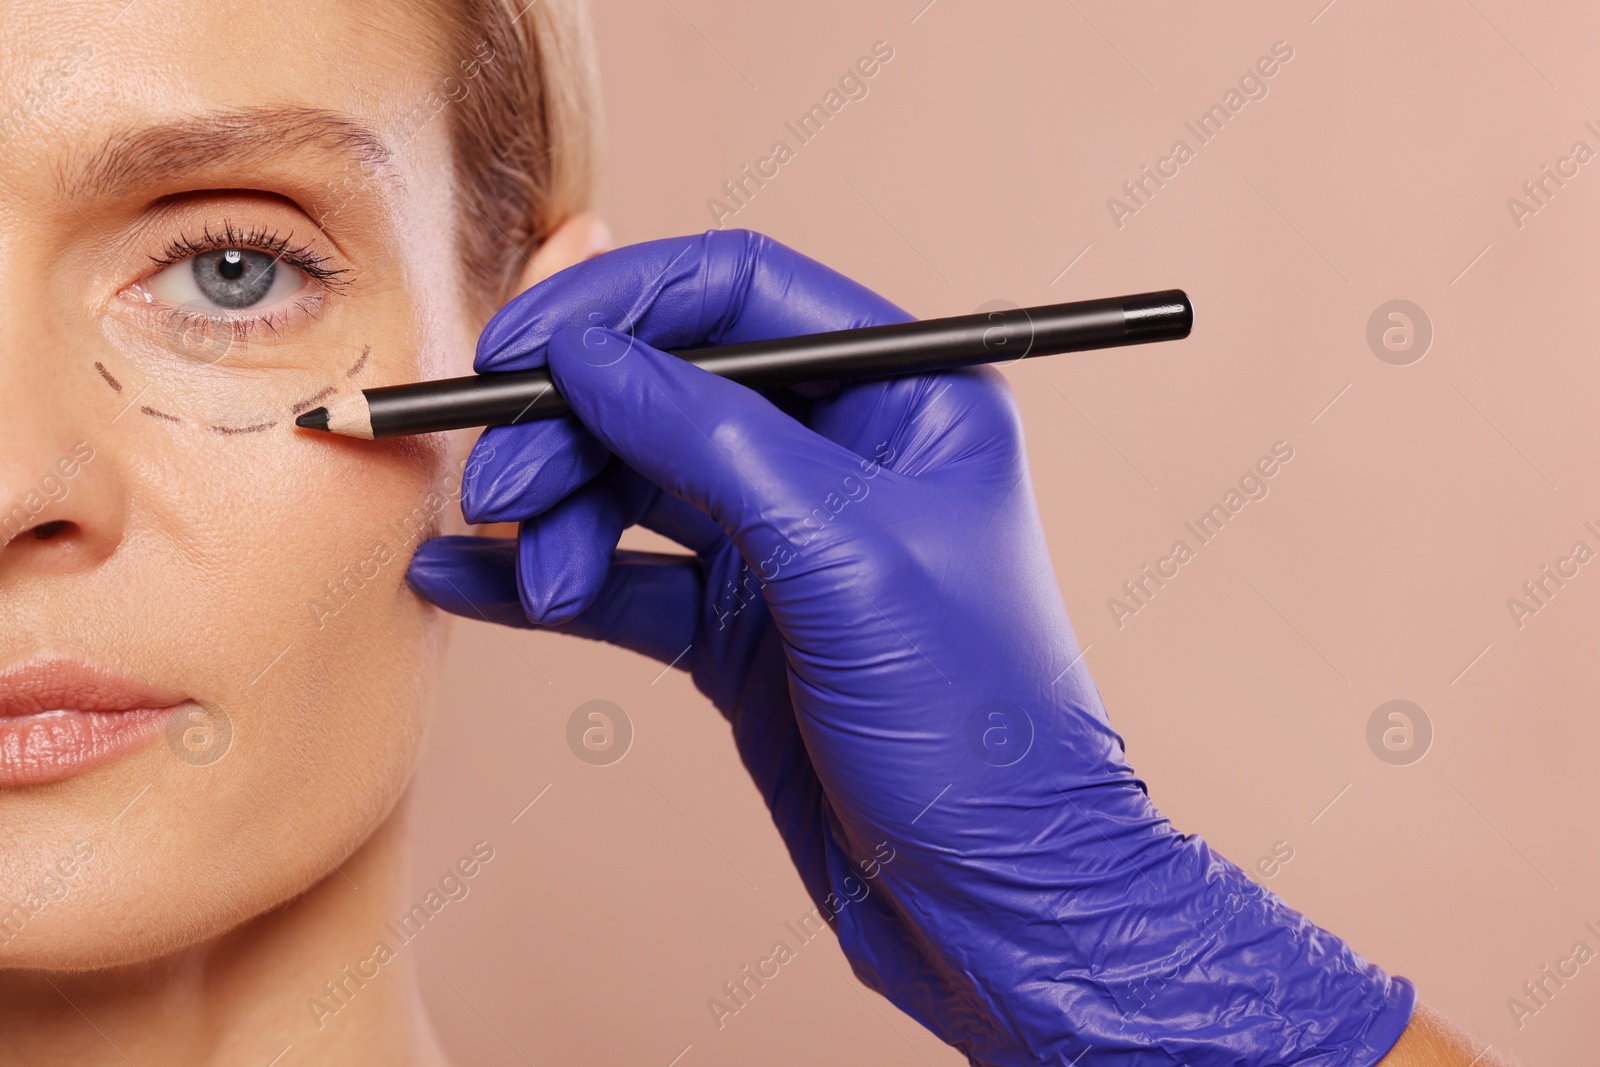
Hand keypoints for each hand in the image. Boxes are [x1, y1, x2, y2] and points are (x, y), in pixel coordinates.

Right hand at [407, 230, 1414, 1064]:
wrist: (997, 903)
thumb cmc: (977, 728)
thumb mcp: (845, 557)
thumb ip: (712, 441)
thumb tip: (587, 354)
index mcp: (905, 396)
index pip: (740, 293)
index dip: (621, 306)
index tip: (520, 348)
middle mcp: (839, 454)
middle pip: (668, 388)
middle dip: (573, 429)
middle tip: (506, 491)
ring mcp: (783, 544)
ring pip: (634, 485)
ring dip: (560, 516)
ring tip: (532, 575)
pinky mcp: (738, 630)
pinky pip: (625, 580)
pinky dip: (547, 583)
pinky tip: (467, 586)